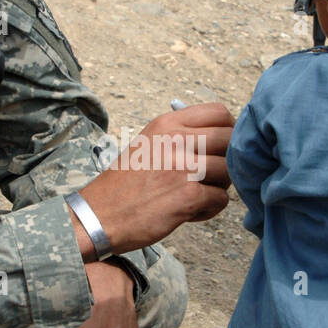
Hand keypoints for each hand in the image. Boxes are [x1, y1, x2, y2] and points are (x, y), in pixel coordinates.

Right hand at [77, 103, 233, 254]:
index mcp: (167, 123)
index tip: (219, 148)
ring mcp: (184, 168)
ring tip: (195, 196)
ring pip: (229, 171)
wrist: (97, 215)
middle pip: (230, 140)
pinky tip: (188, 212)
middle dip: (227, 160)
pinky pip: (221, 199)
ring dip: (218, 187)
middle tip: (210, 176)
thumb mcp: (147, 143)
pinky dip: (209, 209)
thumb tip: (221, 133)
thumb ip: (179, 134)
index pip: (220, 112)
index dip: (228, 131)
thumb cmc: (124, 184)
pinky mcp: (188, 196)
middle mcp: (176, 140)